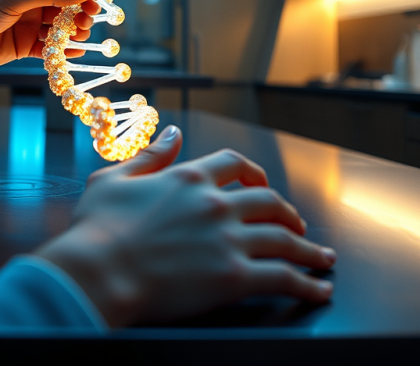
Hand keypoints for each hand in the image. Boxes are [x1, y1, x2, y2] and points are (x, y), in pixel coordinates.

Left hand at [0, 0, 100, 80]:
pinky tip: (74, 52)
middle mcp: (30, 3)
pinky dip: (62, 50)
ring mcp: (27, 26)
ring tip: (80, 37)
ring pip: (60, 29)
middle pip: (66, 7)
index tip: (100, 0)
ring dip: (73, 33)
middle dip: (80, 13)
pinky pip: (49, 48)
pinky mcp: (23, 47)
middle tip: (87, 21)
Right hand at [37, 126, 334, 326]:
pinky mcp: (233, 277)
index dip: (253, 172)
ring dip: (308, 249)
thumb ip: (150, 155)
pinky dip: (307, 282)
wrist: (98, 271)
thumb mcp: (114, 177)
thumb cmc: (98, 228)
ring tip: (322, 257)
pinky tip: (318, 287)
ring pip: (284, 238)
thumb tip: (173, 132)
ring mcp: (228, 240)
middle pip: (268, 201)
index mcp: (189, 177)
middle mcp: (216, 203)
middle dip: (287, 213)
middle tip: (296, 225)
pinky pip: (283, 277)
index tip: (260, 182)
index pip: (235, 164)